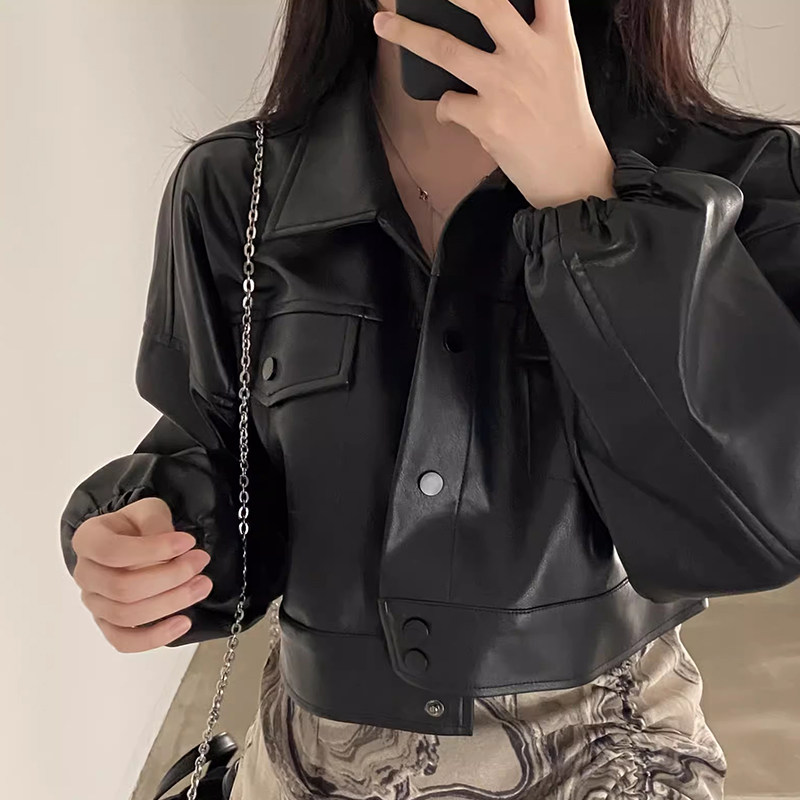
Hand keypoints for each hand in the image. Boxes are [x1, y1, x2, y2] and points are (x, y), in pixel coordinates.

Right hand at [71, 497, 212, 652]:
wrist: (133, 540)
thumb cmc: (139, 524)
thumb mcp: (149, 510)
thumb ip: (156, 524)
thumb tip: (171, 551)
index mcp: (88, 540)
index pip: (113, 551)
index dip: (154, 550)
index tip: (188, 542)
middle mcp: (85, 574)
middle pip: (122, 588)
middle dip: (170, 577)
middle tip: (200, 562)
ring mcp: (94, 602)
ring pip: (126, 615)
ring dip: (170, 603)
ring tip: (202, 586)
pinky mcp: (107, 624)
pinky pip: (124, 641)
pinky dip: (154, 637)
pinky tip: (183, 622)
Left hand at [373, 0, 615, 208]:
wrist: (570, 171)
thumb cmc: (562, 119)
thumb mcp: (563, 66)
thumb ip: (534, 38)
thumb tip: (485, 19)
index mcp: (556, 38)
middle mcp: (530, 55)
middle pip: (485, 2)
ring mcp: (505, 86)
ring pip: (445, 49)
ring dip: (408, 34)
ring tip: (384, 23)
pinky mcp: (487, 119)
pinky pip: (448, 103)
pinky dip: (444, 107)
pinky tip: (453, 112)